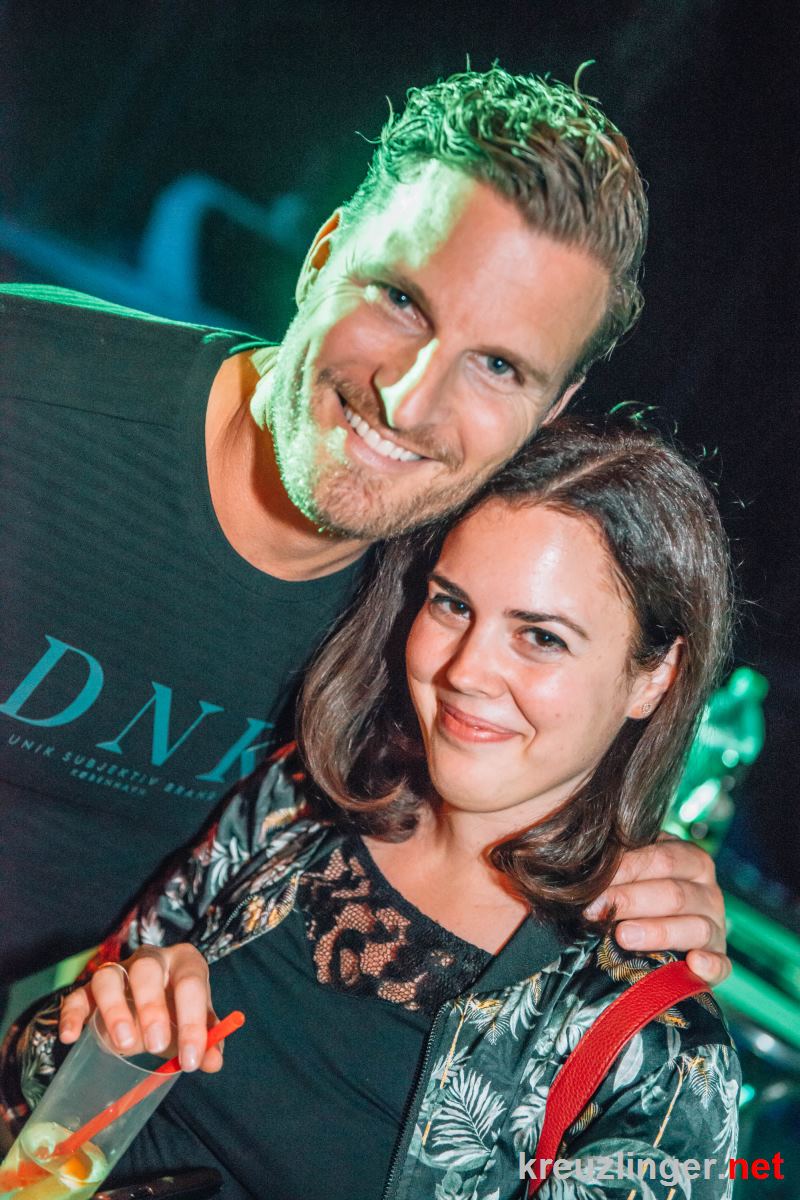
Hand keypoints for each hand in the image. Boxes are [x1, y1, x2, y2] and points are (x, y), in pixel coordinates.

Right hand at [59, 944, 221, 1072]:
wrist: (154, 1004)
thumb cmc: (178, 1011)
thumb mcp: (196, 1024)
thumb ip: (208, 1042)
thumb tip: (213, 1061)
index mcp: (185, 962)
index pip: (191, 983)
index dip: (192, 1021)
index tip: (191, 1059)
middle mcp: (151, 959)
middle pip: (146, 969)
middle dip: (151, 1007)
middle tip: (156, 1045)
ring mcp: (118, 971)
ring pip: (108, 976)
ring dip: (114, 1010)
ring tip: (123, 1045)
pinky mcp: (90, 989)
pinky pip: (76, 995)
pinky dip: (71, 1014)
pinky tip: (70, 1037)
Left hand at [584, 835, 730, 984]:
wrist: (659, 920)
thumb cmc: (636, 888)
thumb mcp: (632, 868)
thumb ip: (617, 860)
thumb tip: (582, 854)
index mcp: (690, 860)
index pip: (661, 859)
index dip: (626, 868)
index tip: (590, 880)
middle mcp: (708, 892)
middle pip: (674, 894)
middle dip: (631, 901)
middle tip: (596, 910)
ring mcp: (716, 927)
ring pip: (695, 928)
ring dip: (658, 932)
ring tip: (623, 936)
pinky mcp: (718, 960)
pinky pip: (722, 965)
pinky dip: (710, 965)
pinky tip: (692, 963)